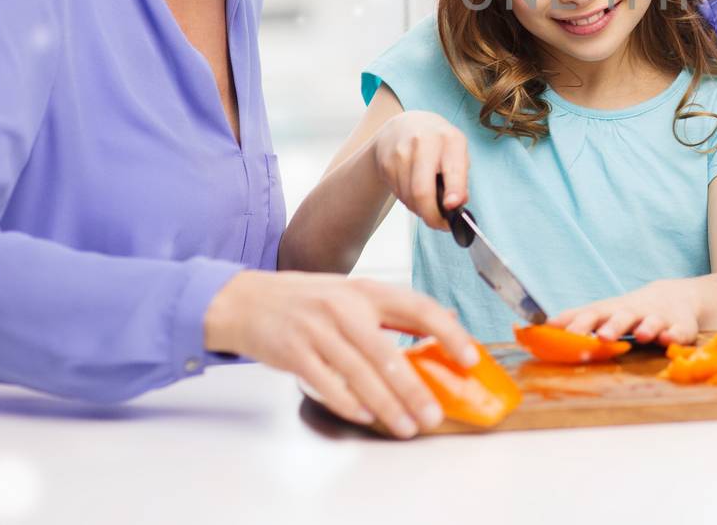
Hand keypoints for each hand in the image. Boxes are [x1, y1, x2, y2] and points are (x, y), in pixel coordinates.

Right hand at [204, 270, 476, 436]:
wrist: (248, 300)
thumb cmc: (307, 300)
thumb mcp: (354, 293)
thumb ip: (395, 310)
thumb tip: (444, 320)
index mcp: (367, 291)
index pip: (418, 309)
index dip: (448, 334)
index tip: (468, 358)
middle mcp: (344, 309)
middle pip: (388, 354)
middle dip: (414, 389)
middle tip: (433, 414)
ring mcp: (317, 331)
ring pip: (360, 374)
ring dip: (386, 405)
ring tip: (405, 426)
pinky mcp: (294, 352)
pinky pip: (326, 383)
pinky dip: (347, 401)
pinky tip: (366, 415)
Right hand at [373, 110, 469, 229]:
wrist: (402, 126)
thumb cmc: (437, 143)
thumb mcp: (456, 153)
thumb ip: (461, 178)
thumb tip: (459, 204)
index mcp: (450, 139)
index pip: (452, 169)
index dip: (454, 190)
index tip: (452, 206)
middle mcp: (424, 142)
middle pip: (422, 191)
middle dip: (432, 216)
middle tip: (440, 225)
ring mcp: (401, 152)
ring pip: (409, 198)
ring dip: (420, 209)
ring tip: (428, 202)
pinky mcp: (385, 163)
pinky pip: (398, 195)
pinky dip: (408, 201)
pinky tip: (413, 190)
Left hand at [549, 280, 702, 344]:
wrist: (673, 297)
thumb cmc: (627, 312)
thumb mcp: (601, 313)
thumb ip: (572, 321)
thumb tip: (530, 329)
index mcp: (610, 311)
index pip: (590, 314)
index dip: (574, 323)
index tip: (556, 331)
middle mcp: (632, 312)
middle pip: (620, 316)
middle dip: (611, 326)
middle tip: (600, 337)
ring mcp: (657, 317)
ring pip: (651, 321)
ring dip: (645, 327)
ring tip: (639, 335)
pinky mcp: (680, 326)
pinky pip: (679, 331)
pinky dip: (674, 334)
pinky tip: (669, 340)